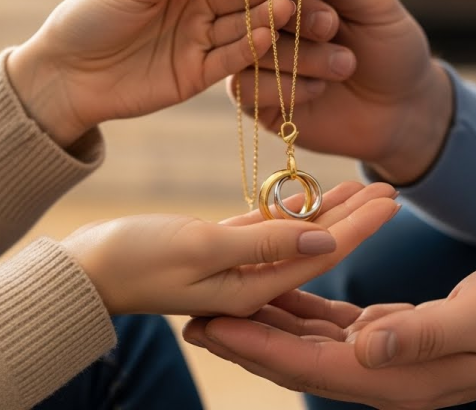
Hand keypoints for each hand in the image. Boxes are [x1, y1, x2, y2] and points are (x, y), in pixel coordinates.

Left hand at [7, 0, 329, 146]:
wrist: (65, 75)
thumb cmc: (92, 16)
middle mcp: (198, 6)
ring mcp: (201, 40)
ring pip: (243, 25)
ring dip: (270, 16)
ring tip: (294, 6)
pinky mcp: (199, 74)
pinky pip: (231, 59)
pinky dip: (250, 49)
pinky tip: (269, 35)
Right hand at [61, 181, 399, 316]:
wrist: (84, 268)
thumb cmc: (133, 258)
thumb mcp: (200, 249)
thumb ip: (263, 246)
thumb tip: (324, 244)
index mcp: (249, 291)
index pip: (318, 258)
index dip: (358, 230)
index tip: (391, 202)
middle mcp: (248, 284)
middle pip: (315, 249)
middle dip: (354, 220)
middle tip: (392, 189)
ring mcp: (234, 265)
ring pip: (294, 237)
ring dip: (329, 212)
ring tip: (365, 185)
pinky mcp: (218, 247)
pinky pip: (266, 228)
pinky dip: (291, 210)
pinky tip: (314, 192)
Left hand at [185, 260, 475, 407]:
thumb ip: (421, 334)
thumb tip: (363, 348)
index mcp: (398, 378)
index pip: (311, 365)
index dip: (258, 346)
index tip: (211, 325)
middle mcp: (385, 375)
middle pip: (298, 360)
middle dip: (246, 338)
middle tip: (192, 315)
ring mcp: (388, 359)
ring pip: (310, 344)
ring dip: (266, 324)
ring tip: (219, 303)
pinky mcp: (393, 337)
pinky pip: (335, 328)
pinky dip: (302, 311)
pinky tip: (278, 291)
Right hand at [228, 0, 454, 183]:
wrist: (404, 109)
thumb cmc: (392, 47)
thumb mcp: (372, 3)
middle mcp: (264, 17)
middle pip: (244, 1)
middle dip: (292, 12)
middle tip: (331, 24)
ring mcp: (255, 58)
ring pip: (247, 46)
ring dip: (296, 55)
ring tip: (345, 63)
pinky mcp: (255, 100)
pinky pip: (245, 88)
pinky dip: (286, 87)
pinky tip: (321, 89)